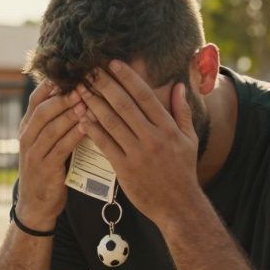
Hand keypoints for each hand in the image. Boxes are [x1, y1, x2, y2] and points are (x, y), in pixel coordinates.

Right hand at [15, 80, 84, 229]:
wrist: (37, 204)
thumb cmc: (48, 168)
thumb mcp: (47, 143)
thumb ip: (57, 123)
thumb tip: (78, 96)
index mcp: (27, 128)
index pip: (35, 99)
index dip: (51, 85)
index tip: (69, 72)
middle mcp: (26, 138)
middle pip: (42, 110)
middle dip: (63, 96)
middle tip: (82, 84)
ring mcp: (33, 154)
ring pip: (50, 127)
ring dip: (69, 113)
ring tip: (86, 101)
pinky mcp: (44, 169)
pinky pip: (59, 148)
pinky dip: (73, 135)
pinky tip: (86, 126)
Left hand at [75, 61, 203, 226]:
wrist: (178, 206)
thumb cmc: (183, 171)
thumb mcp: (189, 139)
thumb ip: (182, 111)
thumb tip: (179, 85)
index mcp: (167, 127)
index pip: (144, 96)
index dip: (128, 77)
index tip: (113, 63)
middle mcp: (152, 137)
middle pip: (124, 105)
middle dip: (105, 85)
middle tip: (89, 70)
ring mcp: (137, 153)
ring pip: (111, 122)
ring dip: (93, 104)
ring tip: (80, 90)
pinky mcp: (124, 169)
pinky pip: (105, 145)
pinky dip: (93, 130)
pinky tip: (81, 117)